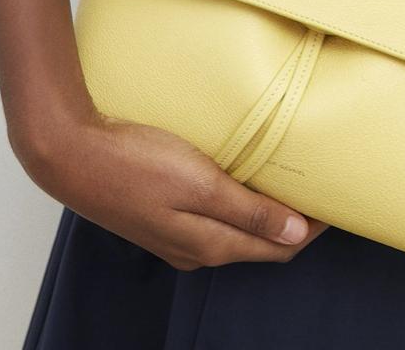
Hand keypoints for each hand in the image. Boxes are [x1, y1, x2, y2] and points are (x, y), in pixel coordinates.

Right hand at [17, 109, 328, 270]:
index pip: (279, 246)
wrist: (71, 155)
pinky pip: (213, 218)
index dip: (311, 226)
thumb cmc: (134, 164)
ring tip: (283, 177)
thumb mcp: (200, 183)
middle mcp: (197, 248)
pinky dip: (237, 203)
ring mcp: (176, 235)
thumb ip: (249, 210)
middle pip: (260, 241)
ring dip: (264, 211)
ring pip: (236, 230)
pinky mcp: (161, 216)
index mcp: (212, 243)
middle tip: (315, 185)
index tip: (334, 199)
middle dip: (293, 221)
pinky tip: (238, 178)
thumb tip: (297, 234)